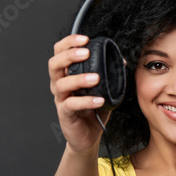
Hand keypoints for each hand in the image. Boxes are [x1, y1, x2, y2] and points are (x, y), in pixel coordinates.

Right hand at [48, 34, 109, 152]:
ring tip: (96, 78)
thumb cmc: (93, 110)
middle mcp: (59, 84)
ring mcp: (61, 99)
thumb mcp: (103, 88)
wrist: (88, 136)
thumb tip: (121, 60)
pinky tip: (98, 99)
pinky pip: (71, 105)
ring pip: (61, 84)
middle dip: (69, 55)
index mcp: (66, 74)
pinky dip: (85, 101)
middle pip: (54, 64)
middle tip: (86, 53)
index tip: (85, 39)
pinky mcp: (65, 114)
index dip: (69, 42)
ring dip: (79, 78)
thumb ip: (109, 74)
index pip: (60, 52)